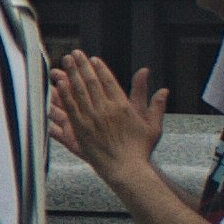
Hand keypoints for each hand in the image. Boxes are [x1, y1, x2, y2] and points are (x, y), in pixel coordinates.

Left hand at [49, 52, 164, 182]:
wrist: (126, 170)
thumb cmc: (141, 150)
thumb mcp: (153, 126)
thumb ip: (156, 105)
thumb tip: (164, 90)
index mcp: (122, 106)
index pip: (108, 81)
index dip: (99, 68)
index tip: (93, 59)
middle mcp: (105, 109)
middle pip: (91, 82)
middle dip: (82, 66)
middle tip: (74, 54)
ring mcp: (91, 119)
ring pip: (79, 92)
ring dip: (71, 75)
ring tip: (65, 63)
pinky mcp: (81, 130)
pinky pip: (71, 108)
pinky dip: (65, 95)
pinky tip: (60, 85)